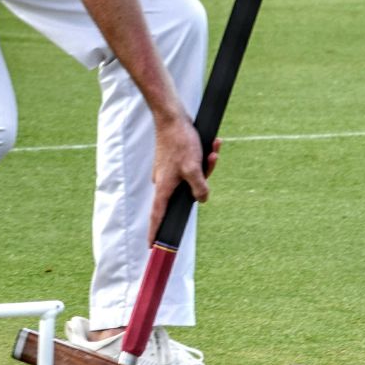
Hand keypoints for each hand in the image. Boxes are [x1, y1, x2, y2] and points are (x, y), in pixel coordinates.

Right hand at [149, 120, 222, 243]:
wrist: (173, 117)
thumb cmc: (181, 141)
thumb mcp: (194, 167)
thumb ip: (199, 187)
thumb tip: (202, 199)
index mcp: (164, 188)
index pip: (158, 216)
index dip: (155, 232)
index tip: (152, 247)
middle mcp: (164, 183)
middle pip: (185, 195)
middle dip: (203, 183)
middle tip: (211, 158)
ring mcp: (169, 173)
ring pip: (192, 179)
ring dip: (206, 166)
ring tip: (213, 149)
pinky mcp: (175, 162)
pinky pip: (192, 168)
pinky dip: (203, 159)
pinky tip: (213, 146)